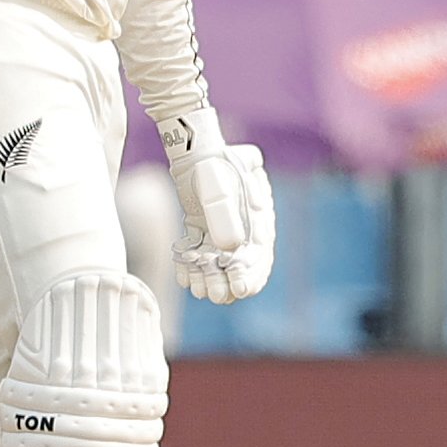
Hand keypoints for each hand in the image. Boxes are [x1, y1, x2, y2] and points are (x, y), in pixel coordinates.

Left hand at [172, 144, 274, 303]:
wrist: (197, 151)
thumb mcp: (231, 181)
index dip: (253, 276)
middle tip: (217, 296)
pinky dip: (191, 268)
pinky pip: (198, 255)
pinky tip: (185, 278)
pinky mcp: (200, 230)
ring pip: (216, 265)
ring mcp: (219, 232)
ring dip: (209, 280)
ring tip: (199, 290)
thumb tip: (235, 242)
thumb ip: (234, 208)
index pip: (260, 257)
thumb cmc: (219, 162)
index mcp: (259, 221)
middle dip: (229, 284)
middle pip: (239, 266)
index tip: (242, 289)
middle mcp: (241, 231)